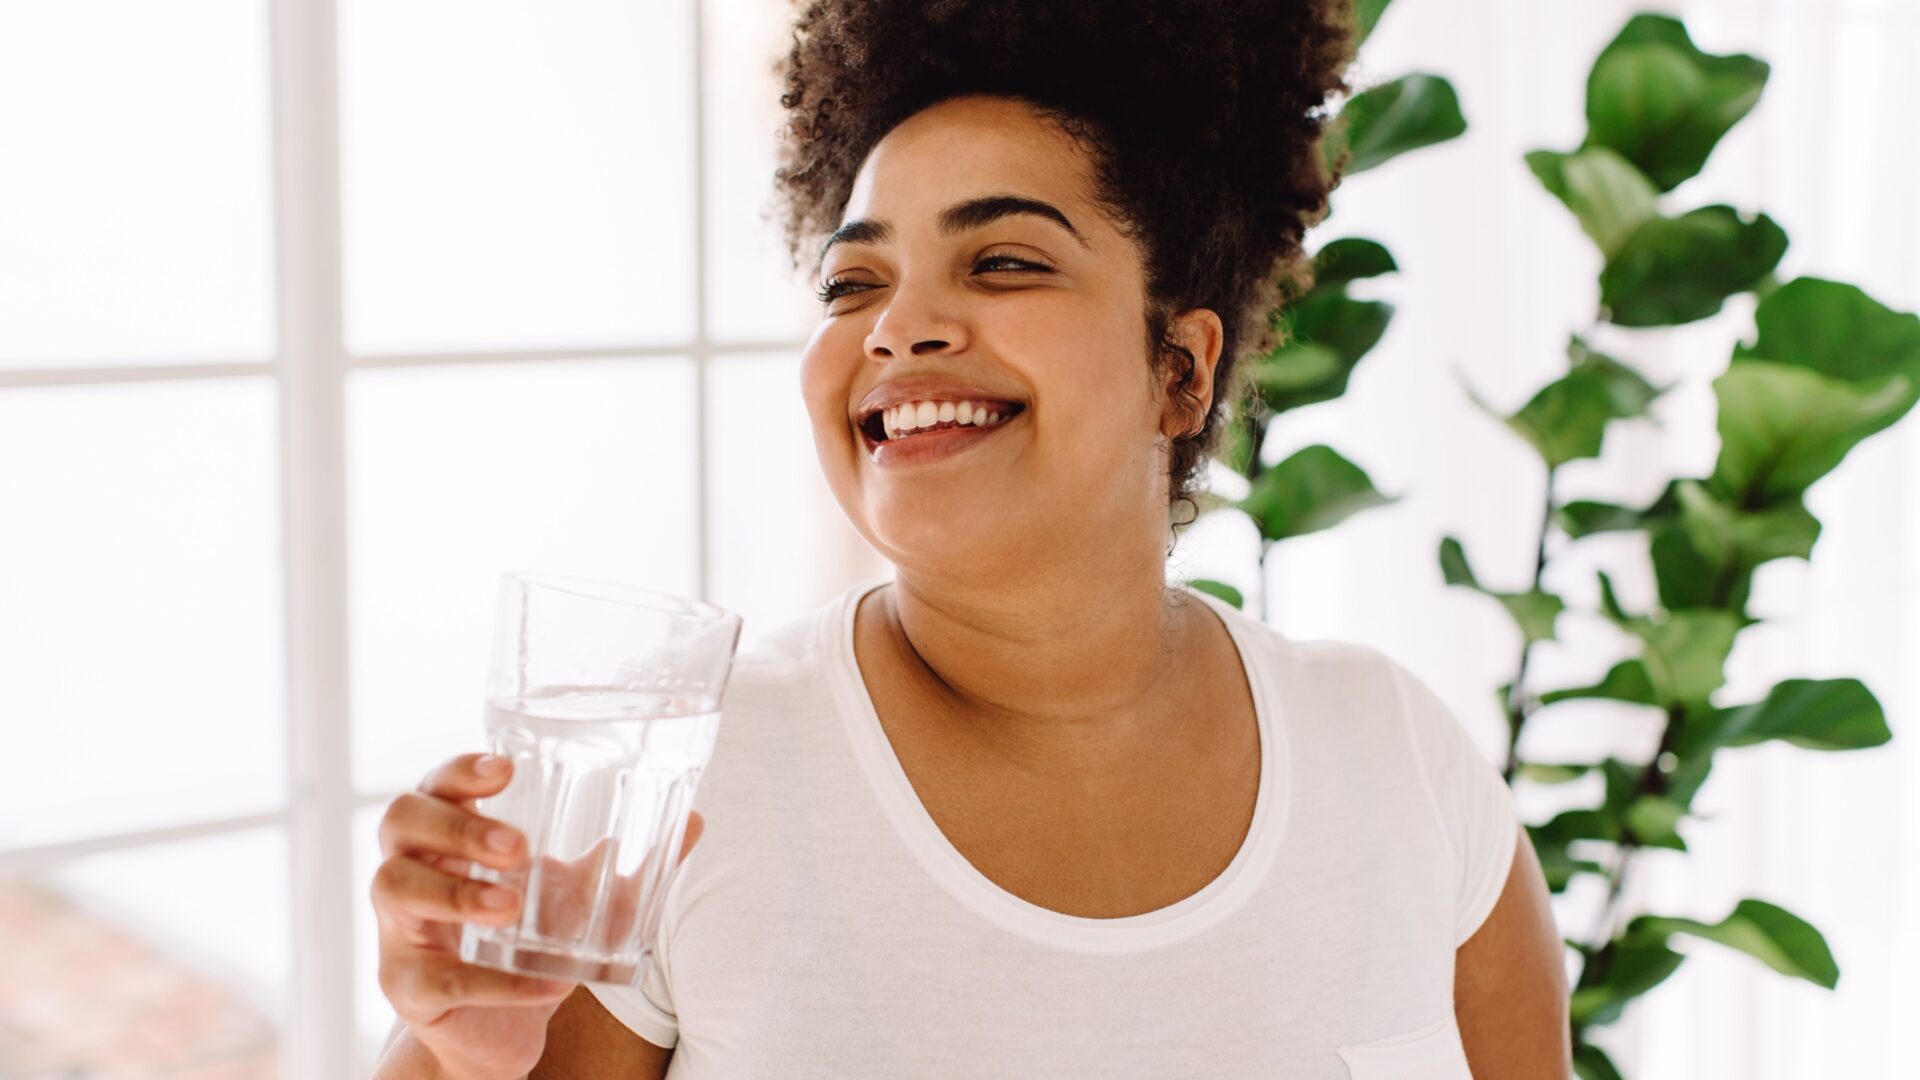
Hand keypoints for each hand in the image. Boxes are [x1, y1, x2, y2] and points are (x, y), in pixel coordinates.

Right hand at [371, 752, 703, 1079]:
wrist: (496, 1028)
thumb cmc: (528, 939)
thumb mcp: (579, 897)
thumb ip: (629, 862)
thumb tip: (694, 820)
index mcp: (448, 836)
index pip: (435, 783)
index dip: (460, 771)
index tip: (507, 769)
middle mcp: (412, 869)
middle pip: (400, 821)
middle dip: (456, 827)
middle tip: (518, 845)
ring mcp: (400, 929)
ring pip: (392, 887)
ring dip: (454, 894)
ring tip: (511, 908)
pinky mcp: (407, 987)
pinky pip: (436, 979)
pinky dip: (495, 982)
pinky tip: (548, 983)